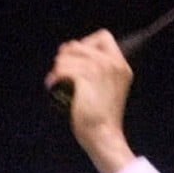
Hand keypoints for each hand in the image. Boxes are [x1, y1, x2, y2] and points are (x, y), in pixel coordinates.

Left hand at [45, 30, 136, 172]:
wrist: (103, 135)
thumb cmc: (101, 116)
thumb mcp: (108, 87)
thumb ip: (98, 69)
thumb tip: (68, 49)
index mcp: (121, 65)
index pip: (103, 36)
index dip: (86, 43)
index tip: (77, 59)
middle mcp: (112, 64)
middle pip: (78, 45)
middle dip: (65, 57)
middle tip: (60, 72)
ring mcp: (99, 70)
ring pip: (66, 58)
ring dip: (57, 69)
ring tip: (55, 81)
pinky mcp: (85, 78)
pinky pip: (61, 70)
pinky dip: (53, 78)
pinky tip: (52, 85)